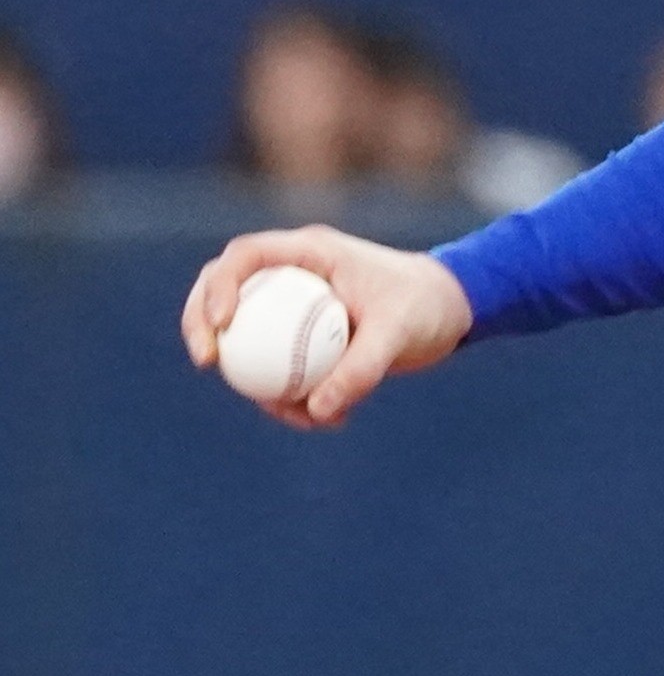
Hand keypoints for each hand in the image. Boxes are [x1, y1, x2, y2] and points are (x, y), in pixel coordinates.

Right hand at [181, 225, 473, 429]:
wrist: (450, 311)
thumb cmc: (428, 305)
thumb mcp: (400, 333)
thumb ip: (362, 366)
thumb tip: (316, 409)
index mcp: (311, 254)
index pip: (246, 256)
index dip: (219, 285)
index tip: (220, 325)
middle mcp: (294, 273)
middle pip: (224, 288)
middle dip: (202, 322)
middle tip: (207, 362)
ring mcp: (292, 303)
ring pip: (245, 335)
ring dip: (254, 377)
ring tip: (300, 416)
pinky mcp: (300, 334)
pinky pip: (275, 365)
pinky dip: (289, 395)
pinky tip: (328, 421)